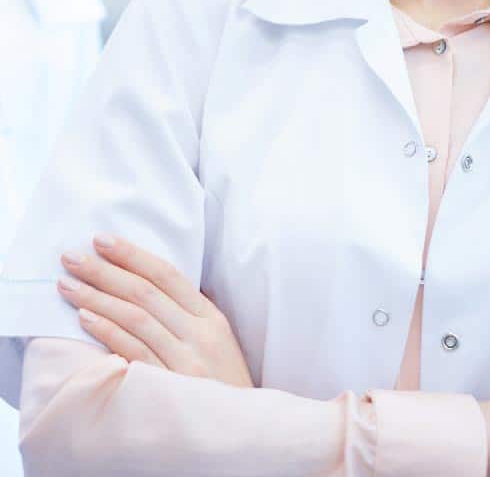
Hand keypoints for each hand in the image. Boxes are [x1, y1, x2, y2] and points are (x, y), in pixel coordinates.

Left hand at [56, 234, 253, 388]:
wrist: (239, 428)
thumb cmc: (222, 385)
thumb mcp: (217, 342)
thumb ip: (189, 317)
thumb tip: (149, 289)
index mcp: (211, 317)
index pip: (168, 275)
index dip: (133, 255)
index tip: (104, 241)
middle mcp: (199, 333)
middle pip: (146, 292)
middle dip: (106, 271)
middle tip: (73, 257)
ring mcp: (185, 358)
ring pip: (135, 317)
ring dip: (97, 298)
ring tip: (69, 285)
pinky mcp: (170, 384)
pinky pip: (133, 351)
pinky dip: (108, 331)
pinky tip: (85, 318)